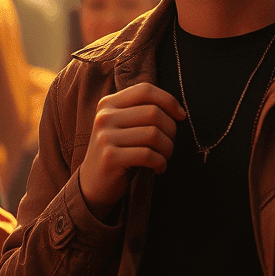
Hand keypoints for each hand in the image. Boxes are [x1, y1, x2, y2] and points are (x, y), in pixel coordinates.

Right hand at [78, 82, 185, 219]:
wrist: (93, 185)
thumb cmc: (119, 153)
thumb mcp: (125, 126)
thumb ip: (142, 112)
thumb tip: (179, 111)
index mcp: (108, 103)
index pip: (145, 90)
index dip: (168, 100)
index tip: (180, 116)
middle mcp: (104, 117)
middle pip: (153, 112)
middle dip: (171, 130)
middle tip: (170, 144)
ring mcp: (105, 137)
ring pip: (153, 134)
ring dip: (167, 149)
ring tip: (164, 157)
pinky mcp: (110, 157)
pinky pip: (148, 155)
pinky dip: (161, 163)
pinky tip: (159, 168)